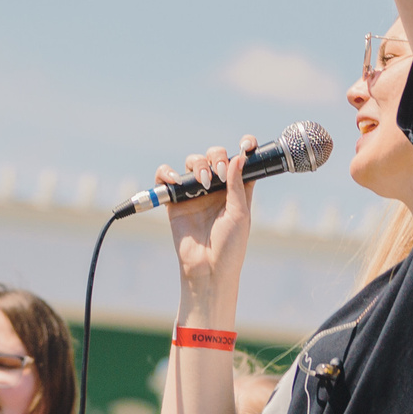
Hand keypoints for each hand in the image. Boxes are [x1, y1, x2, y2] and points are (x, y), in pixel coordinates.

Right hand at [163, 140, 257, 305]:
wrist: (207, 269)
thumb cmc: (230, 246)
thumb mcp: (241, 214)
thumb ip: (238, 186)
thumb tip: (238, 157)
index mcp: (236, 190)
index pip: (240, 162)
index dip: (244, 148)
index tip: (247, 144)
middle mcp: (215, 188)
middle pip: (214, 156)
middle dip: (216, 158)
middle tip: (219, 175)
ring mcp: (194, 193)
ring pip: (192, 162)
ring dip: (197, 165)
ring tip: (202, 182)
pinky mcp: (174, 201)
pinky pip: (165, 177)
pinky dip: (167, 173)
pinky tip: (176, 182)